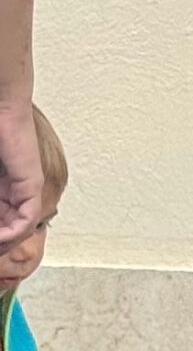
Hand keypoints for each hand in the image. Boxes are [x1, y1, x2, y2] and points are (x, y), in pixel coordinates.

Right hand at [0, 98, 41, 246]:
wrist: (1, 108)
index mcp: (2, 188)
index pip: (1, 221)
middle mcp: (16, 191)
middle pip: (9, 229)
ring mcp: (26, 189)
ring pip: (18, 229)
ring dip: (4, 242)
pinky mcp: (31, 186)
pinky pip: (26, 220)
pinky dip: (13, 234)